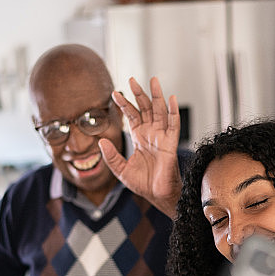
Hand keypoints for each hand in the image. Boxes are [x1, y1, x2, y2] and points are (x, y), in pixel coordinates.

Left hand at [99, 77, 181, 218]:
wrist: (157, 196)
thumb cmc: (143, 184)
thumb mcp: (120, 169)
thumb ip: (111, 156)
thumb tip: (101, 141)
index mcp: (139, 138)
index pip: (131, 115)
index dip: (124, 104)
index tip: (115, 93)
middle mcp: (151, 134)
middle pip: (145, 108)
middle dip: (139, 93)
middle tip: (132, 79)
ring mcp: (162, 137)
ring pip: (160, 111)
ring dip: (157, 96)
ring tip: (153, 80)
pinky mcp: (171, 145)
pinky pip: (173, 125)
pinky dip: (173, 112)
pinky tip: (171, 98)